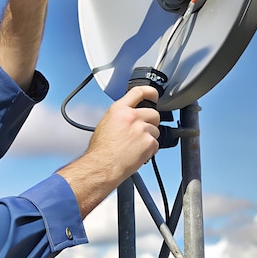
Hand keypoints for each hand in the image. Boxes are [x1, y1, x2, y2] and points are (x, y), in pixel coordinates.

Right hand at [58, 85, 160, 217]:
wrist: (103, 165)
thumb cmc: (100, 149)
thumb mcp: (105, 123)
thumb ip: (120, 115)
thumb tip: (129, 115)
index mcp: (119, 109)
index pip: (139, 92)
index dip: (150, 92)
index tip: (154, 94)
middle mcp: (132, 117)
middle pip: (153, 113)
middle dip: (151, 122)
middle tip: (141, 131)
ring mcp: (142, 129)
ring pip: (155, 130)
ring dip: (149, 137)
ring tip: (135, 146)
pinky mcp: (149, 142)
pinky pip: (155, 144)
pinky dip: (150, 149)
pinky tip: (138, 153)